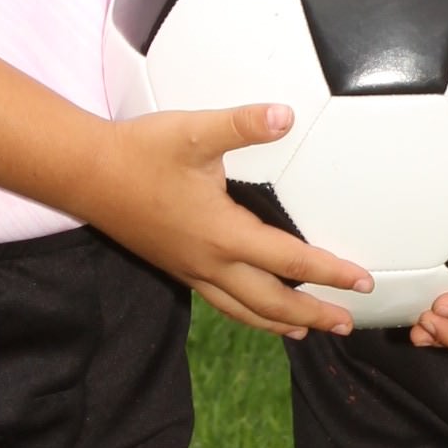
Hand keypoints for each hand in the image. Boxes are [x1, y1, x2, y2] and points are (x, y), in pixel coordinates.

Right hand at [83, 102, 371, 337]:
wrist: (84, 175)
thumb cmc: (140, 152)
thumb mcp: (193, 131)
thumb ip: (242, 124)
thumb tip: (285, 114)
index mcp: (222, 234)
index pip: (289, 262)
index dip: (330, 273)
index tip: (362, 283)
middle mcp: (209, 262)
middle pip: (271, 302)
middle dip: (312, 315)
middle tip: (346, 325)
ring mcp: (189, 270)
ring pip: (243, 310)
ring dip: (279, 323)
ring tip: (305, 332)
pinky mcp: (175, 267)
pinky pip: (220, 301)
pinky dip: (246, 313)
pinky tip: (253, 308)